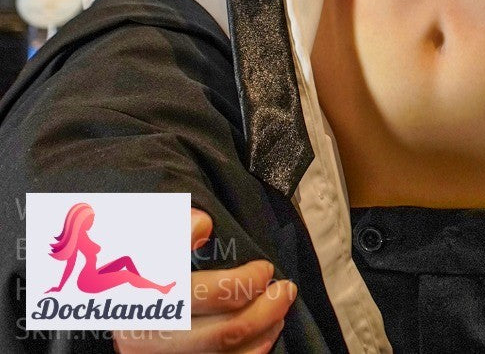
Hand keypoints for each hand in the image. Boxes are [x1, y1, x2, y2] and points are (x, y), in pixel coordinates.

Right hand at [113, 210, 297, 352]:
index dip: (242, 282)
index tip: (265, 268)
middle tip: (286, 291)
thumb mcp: (145, 240)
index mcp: (140, 300)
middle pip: (221, 333)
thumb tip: (204, 224)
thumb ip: (173, 228)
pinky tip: (264, 337)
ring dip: (262, 335)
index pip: (202, 296)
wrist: (118, 304)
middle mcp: (147, 339)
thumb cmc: (137, 267)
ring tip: (280, 312)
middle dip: (264, 311)